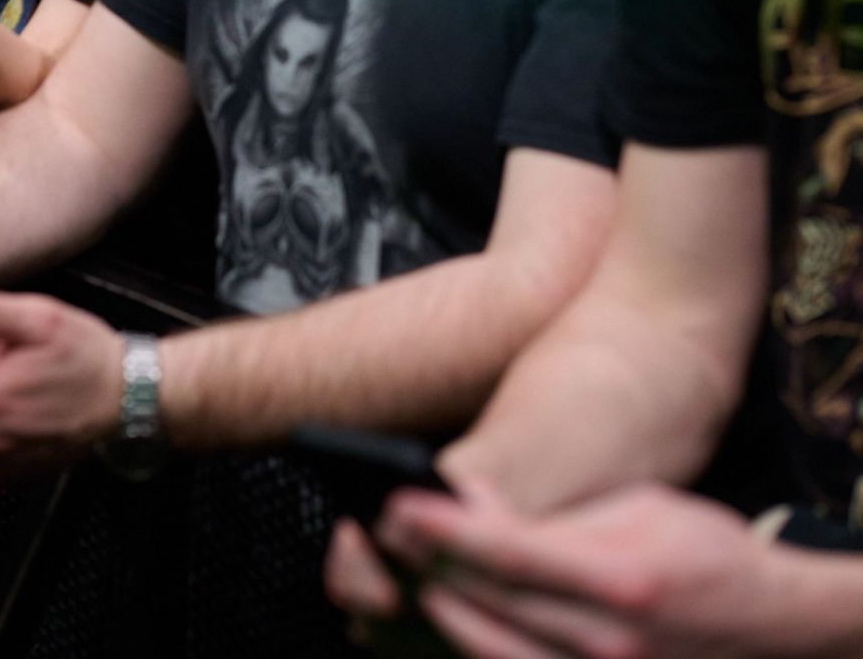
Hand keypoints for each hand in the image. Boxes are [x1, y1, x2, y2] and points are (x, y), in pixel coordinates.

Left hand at [328, 482, 812, 658]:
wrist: (767, 622)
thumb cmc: (697, 550)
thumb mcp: (635, 510)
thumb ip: (555, 524)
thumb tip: (476, 518)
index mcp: (620, 577)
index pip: (508, 553)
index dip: (445, 529)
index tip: (397, 505)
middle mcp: (609, 641)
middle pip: (491, 607)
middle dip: (428, 568)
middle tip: (381, 537)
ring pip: (494, 654)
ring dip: (440, 617)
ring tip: (403, 580)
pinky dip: (475, 650)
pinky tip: (444, 628)